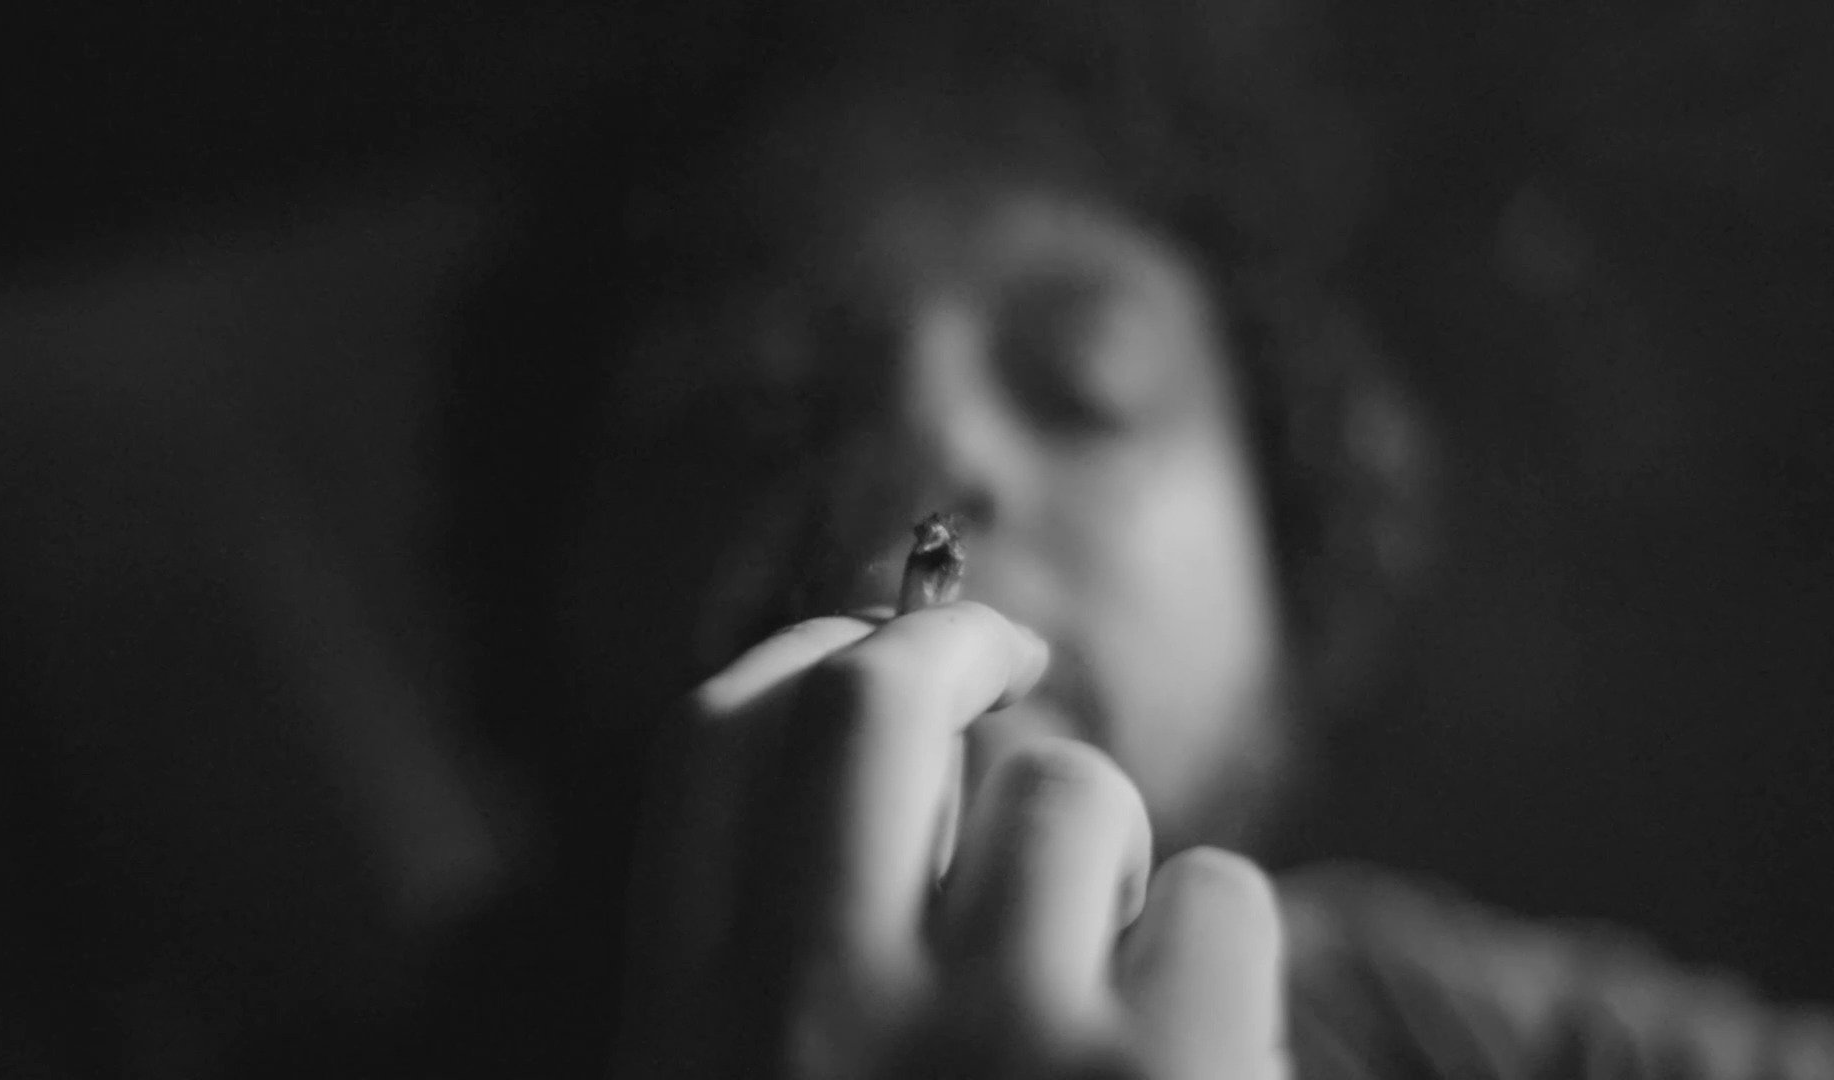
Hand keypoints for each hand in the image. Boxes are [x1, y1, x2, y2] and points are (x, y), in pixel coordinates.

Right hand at [617, 603, 1285, 1079]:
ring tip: (1102, 1007)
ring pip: (1066, 789)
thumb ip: (787, 955)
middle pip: (869, 702)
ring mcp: (992, 1048)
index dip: (803, 656)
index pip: (711, 749)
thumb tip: (896, 706)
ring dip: (1104, 862)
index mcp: (685, 1042)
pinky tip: (1188, 1062)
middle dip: (956, 646)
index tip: (870, 643)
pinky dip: (1214, 956)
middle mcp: (810, 1024)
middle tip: (1014, 656)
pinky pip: (1218, 892)